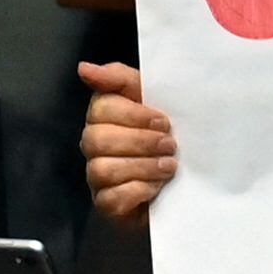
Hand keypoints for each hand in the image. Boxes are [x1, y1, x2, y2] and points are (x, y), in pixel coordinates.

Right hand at [79, 62, 178, 221]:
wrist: (188, 182)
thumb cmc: (167, 137)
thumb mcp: (155, 99)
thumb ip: (122, 79)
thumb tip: (85, 68)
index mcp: (105, 116)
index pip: (101, 108)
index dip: (133, 114)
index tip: (164, 121)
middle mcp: (95, 145)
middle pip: (97, 139)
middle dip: (139, 141)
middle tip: (170, 144)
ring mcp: (98, 176)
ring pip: (102, 169)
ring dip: (142, 166)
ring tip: (169, 166)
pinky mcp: (108, 205)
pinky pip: (111, 199)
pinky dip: (138, 191)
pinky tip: (158, 187)